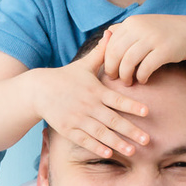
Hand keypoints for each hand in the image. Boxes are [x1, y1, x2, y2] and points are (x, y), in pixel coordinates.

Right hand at [31, 36, 149, 155]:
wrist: (38, 90)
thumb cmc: (65, 77)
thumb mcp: (83, 64)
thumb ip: (101, 52)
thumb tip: (113, 32)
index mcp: (95, 91)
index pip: (117, 99)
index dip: (132, 105)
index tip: (147, 111)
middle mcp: (88, 106)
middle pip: (113, 121)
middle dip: (131, 131)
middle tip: (147, 140)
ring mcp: (78, 119)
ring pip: (101, 134)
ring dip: (117, 143)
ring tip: (133, 151)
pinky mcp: (68, 129)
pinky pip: (84, 140)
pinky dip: (96, 147)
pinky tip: (109, 154)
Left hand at [99, 14, 185, 85]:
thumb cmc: (160, 33)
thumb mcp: (140, 26)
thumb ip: (122, 32)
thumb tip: (102, 39)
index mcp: (131, 22)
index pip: (110, 44)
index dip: (106, 59)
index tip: (109, 70)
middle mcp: (140, 28)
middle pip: (116, 53)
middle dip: (112, 69)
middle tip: (115, 79)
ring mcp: (153, 38)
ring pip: (128, 61)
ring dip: (125, 76)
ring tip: (128, 82)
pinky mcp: (164, 50)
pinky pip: (146, 68)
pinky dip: (141, 77)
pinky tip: (142, 80)